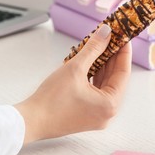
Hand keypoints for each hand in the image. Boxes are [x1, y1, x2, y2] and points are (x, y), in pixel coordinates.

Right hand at [15, 24, 131, 143]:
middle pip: (114, 79)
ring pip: (103, 85)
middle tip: (111, 39)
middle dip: (111, 58)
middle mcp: (107, 113)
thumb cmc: (51, 101)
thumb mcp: (75, 68)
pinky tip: (88, 64)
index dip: (123, 52)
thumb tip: (106, 33)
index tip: (123, 37)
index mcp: (110, 105)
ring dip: (101, 66)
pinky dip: (92, 78)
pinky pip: (94, 93)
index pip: (123, 73)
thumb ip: (93, 48)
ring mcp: (95, 116)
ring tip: (99, 48)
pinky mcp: (84, 115)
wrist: (31, 121)